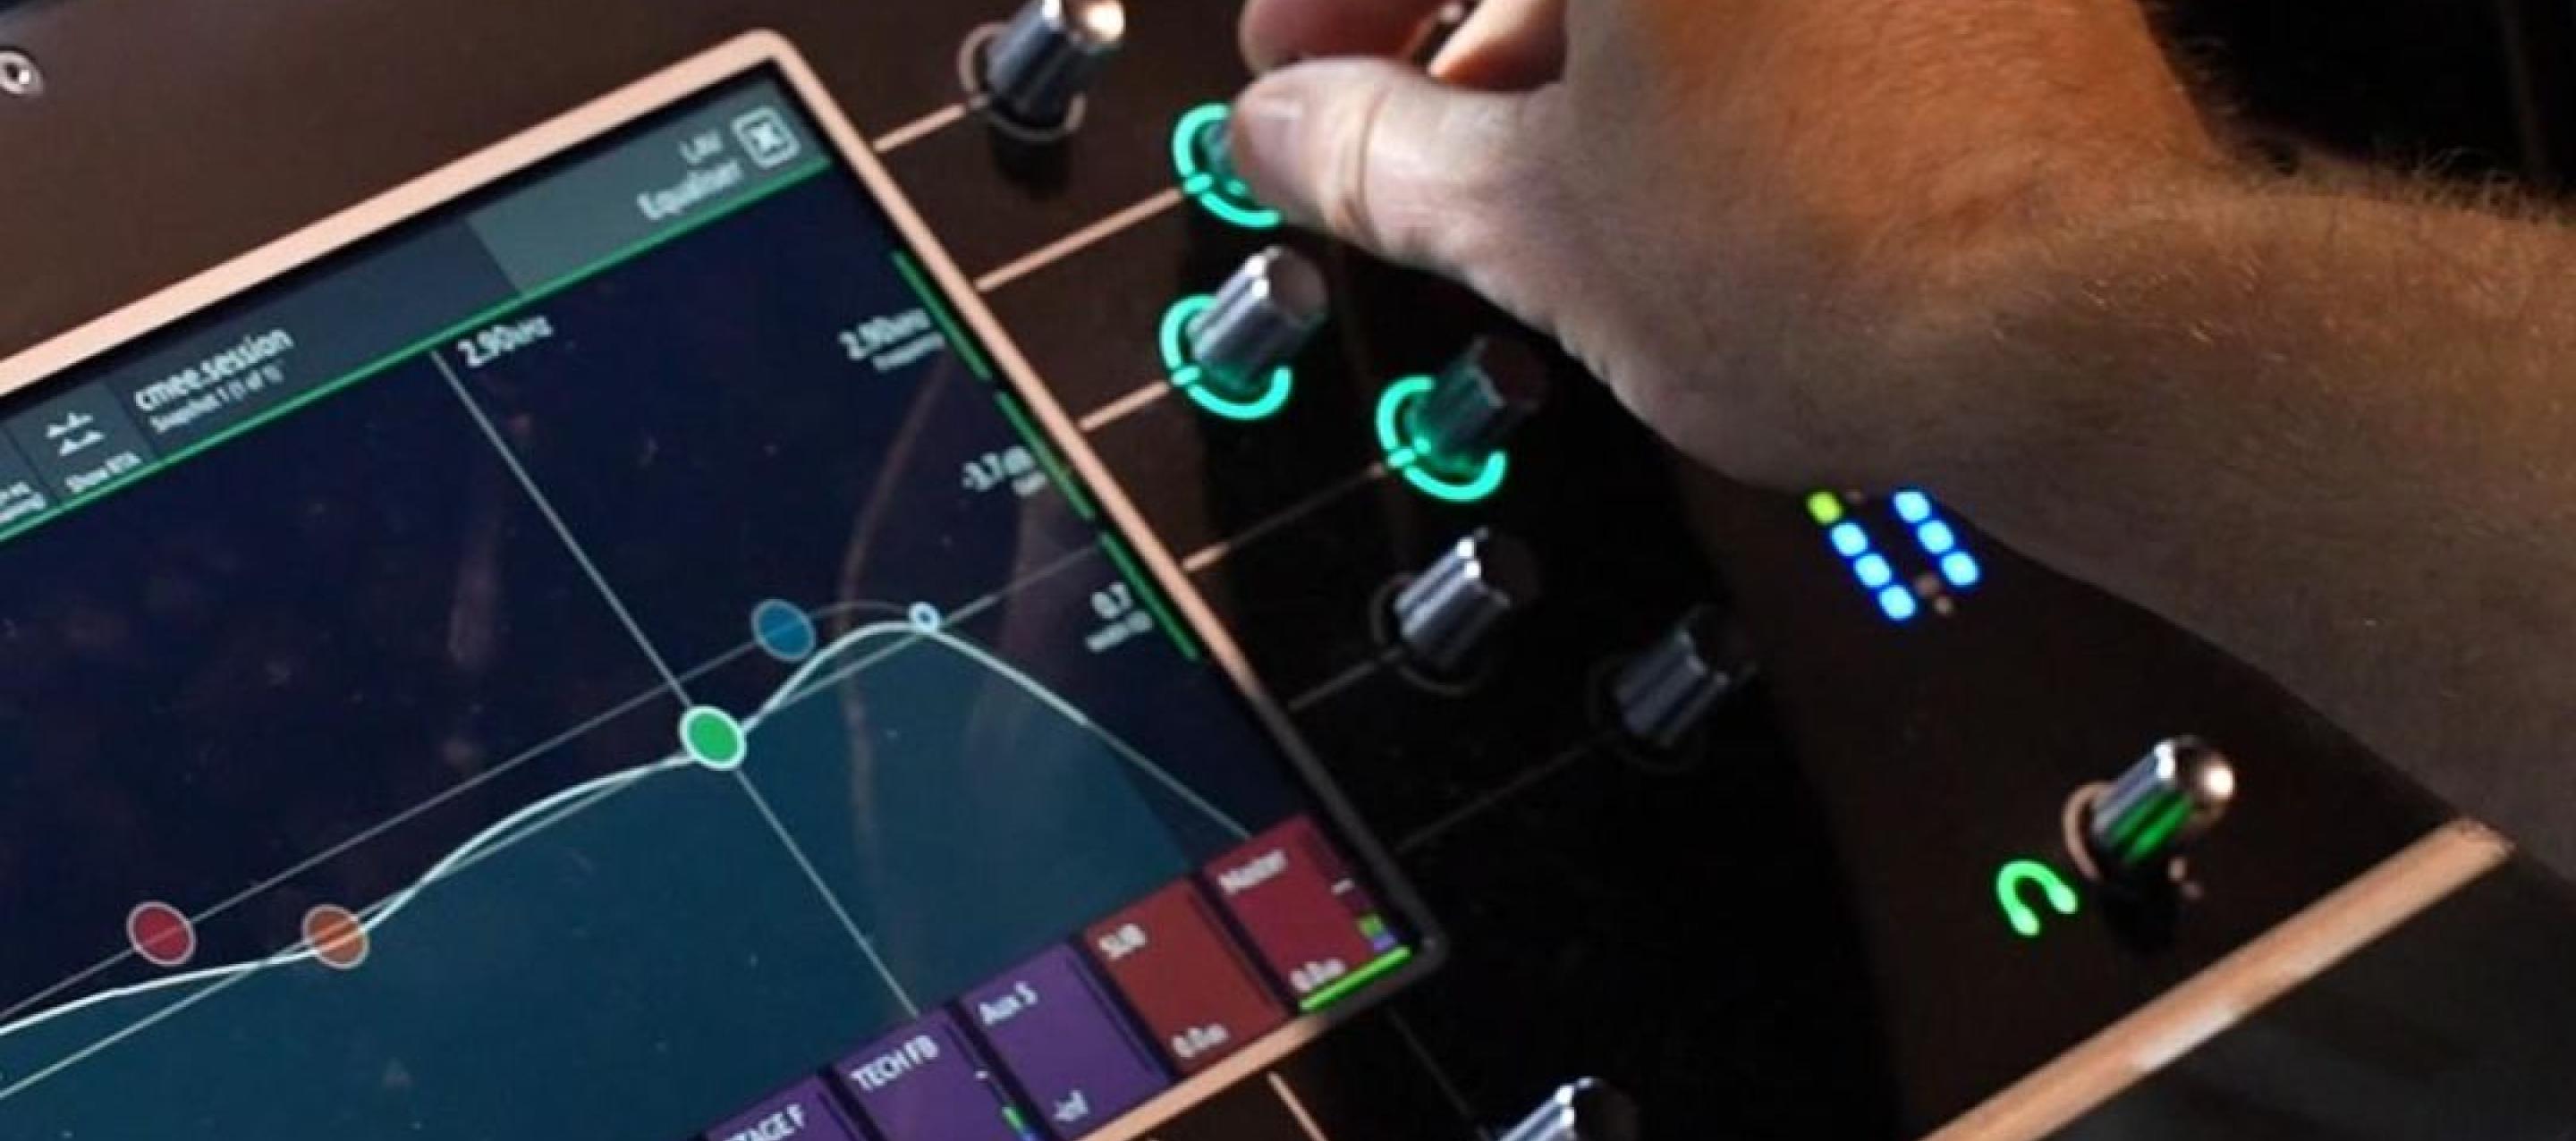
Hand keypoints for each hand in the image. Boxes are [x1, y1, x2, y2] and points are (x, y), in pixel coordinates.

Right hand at [1230, 0, 2226, 487]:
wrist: (2090, 334)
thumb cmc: (1843, 261)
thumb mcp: (1538, 222)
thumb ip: (1376, 157)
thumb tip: (1287, 135)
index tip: (1300, 65)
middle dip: (1436, 5)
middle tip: (1369, 104)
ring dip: (1553, 20)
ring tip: (1502, 152)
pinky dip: (1683, 24)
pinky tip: (1643, 133)